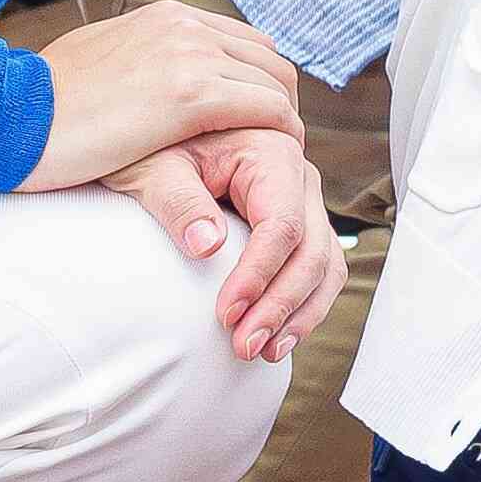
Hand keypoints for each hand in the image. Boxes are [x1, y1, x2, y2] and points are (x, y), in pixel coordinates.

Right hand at [26, 2, 302, 191]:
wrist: (2, 114)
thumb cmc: (41, 105)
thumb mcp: (99, 63)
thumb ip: (139, 63)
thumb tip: (151, 81)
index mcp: (166, 17)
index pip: (245, 43)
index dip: (260, 83)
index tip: (258, 121)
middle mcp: (184, 26)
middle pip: (269, 61)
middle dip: (279, 102)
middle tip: (275, 144)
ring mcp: (190, 55)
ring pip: (274, 86)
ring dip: (282, 121)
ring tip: (274, 159)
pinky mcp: (189, 95)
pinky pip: (264, 110)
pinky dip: (278, 134)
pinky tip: (269, 162)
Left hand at [102, 127, 346, 361]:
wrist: (163, 130)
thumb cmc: (157, 144)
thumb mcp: (155, 167)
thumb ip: (180, 202)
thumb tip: (206, 246)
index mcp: (272, 153)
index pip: (283, 225)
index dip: (259, 274)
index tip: (225, 313)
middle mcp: (299, 178)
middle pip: (313, 251)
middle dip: (281, 304)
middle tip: (244, 345)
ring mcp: (303, 203)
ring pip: (325, 265)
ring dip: (300, 313)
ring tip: (265, 351)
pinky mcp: (297, 224)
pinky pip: (317, 268)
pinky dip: (304, 305)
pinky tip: (278, 336)